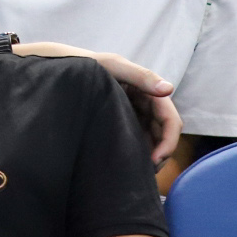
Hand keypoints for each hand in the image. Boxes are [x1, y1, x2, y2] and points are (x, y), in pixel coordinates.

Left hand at [16, 43, 181, 164]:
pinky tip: (129, 163)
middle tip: (145, 172)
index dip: (168, 142)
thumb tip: (169, 88)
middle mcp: (147, 103)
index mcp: (149, 90)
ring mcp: (136, 113)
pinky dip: (139, 152)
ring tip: (137, 171)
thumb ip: (140, 75)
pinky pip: (139, 140)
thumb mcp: (113, 66)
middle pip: (164, 134)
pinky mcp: (125, 121)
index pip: (170, 120)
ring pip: (154, 140)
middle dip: (160, 154)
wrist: (67, 70)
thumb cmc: (89, 65)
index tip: (154, 160)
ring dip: (151, 155)